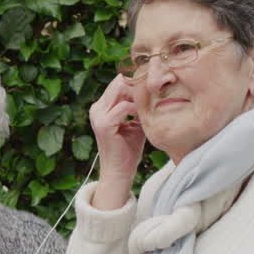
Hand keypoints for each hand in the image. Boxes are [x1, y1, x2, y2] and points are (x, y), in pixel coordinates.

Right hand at [87, 75, 146, 209]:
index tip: (154, 89)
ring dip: (139, 95)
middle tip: (156, 94)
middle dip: (139, 86)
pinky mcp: (104, 125)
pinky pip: (124, 106)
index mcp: (101, 106)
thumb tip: (156, 90)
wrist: (119, 172)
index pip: (119, 83)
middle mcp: (97, 108)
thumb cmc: (129, 148)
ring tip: (152, 104)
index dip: (137, 83)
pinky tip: (146, 116)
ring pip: (120, 89)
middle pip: (119, 82)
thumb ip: (139, 106)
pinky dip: (138, 109)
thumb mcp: (135, 122)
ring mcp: (98, 116)